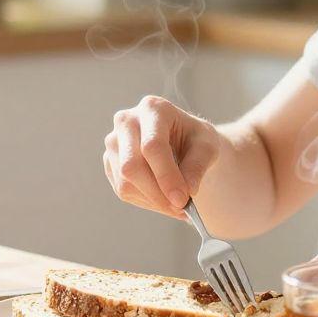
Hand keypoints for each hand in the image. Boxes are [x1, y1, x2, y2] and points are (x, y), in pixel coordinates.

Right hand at [103, 95, 220, 219]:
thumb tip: (186, 191)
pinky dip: (146, 202)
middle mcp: (127, 121)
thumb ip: (198, 166)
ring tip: (177, 206)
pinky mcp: (110, 162)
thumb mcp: (207, 148)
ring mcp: (114, 142)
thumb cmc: (194, 140)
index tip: (182, 200)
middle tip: (181, 208)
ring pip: (125, 182)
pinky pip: (123, 191)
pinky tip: (164, 200)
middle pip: (132, 166)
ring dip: (154, 201)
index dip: (166, 176)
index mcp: (153, 109)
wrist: (183, 142)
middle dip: (157, 193)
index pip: (152, 146)